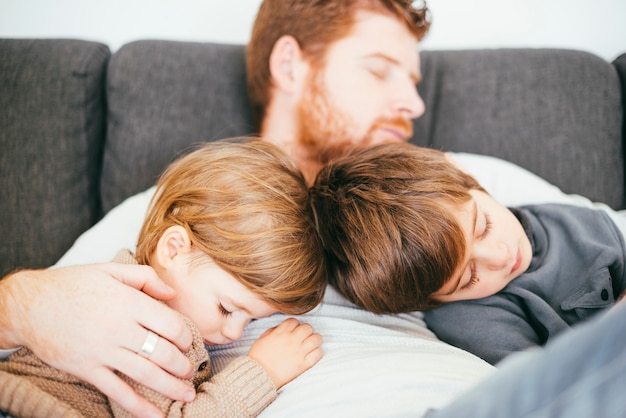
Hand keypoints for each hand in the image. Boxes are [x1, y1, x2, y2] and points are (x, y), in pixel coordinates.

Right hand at [0, 263, 195, 417]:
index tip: (188, 343)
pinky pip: (117, 391)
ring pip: (146, 374)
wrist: (29, 304)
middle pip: (163, 353)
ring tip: (187, 393)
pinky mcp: (87, 369)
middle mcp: (120, 329)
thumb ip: (146, 278)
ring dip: (171, 387)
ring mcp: (103, 351)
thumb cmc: (71, 285)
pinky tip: (155, 415)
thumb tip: (172, 293)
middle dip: (183, 366)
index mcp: (129, 303)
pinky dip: (138, 406)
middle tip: (191, 371)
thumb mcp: (110, 270)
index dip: (185, 337)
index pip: (170, 325)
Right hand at [247, 318, 322, 388]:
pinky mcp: (304, 364)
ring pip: (316, 338)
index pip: (294, 321)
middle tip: (303, 337)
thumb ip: (273, 330)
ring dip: (314, 340)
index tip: (293, 330)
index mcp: (281, 333)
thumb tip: (281, 328)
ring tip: (309, 345)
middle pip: (308, 327)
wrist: (259, 376)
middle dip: (306, 331)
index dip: (294, 325)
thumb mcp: (262, 339)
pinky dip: (317, 352)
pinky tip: (311, 354)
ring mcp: (299, 352)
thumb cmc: (258, 358)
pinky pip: (318, 353)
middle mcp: (292, 340)